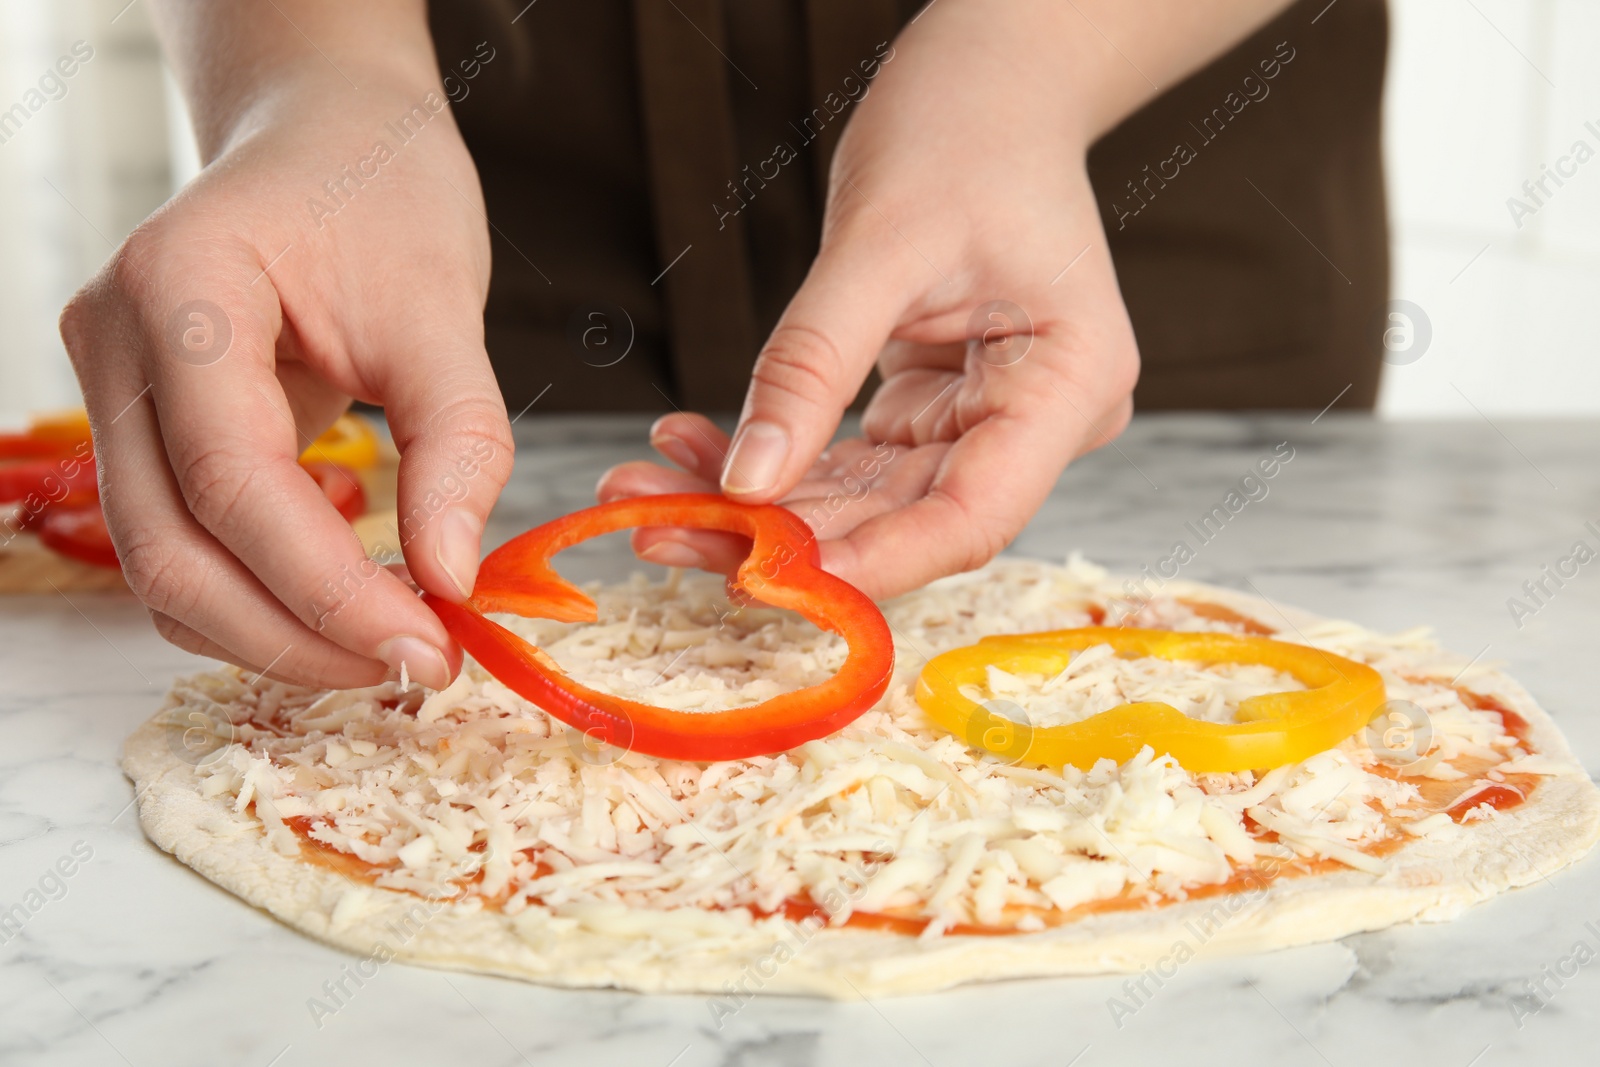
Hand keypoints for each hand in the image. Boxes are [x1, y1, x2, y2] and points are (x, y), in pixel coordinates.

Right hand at [59, 65, 511, 688]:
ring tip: (391, 646)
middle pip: (171, 549)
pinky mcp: (141, 426)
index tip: (430, 645)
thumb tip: (451, 579)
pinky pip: (178, 545)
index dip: (328, 588)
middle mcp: (115, 344)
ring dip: (272, 634)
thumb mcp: (442, 306)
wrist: (328, 138)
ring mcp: (111, 388)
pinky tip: (343, 609)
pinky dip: (254, 599)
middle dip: (297, 635)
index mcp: (181, 290)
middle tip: (418, 666)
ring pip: (159, 568)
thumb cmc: (383, 194)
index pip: (233, 481)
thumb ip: (456, 442)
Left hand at [599, 0, 1142, 598]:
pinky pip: (849, 460)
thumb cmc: (964, 132)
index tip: (766, 575)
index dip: (874, 561)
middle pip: (907, 520)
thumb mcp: (880, 241)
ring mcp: (986, 420)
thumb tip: (747, 480)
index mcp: (1069, 384)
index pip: (973, 515)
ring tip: (643, 493)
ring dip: (757, 506)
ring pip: (866, 502)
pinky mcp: (935, 410)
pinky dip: (773, 460)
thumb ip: (813, 365)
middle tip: (659, 530)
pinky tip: (691, 453)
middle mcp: (1036, 421)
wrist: (990, 86)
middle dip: (780, 535)